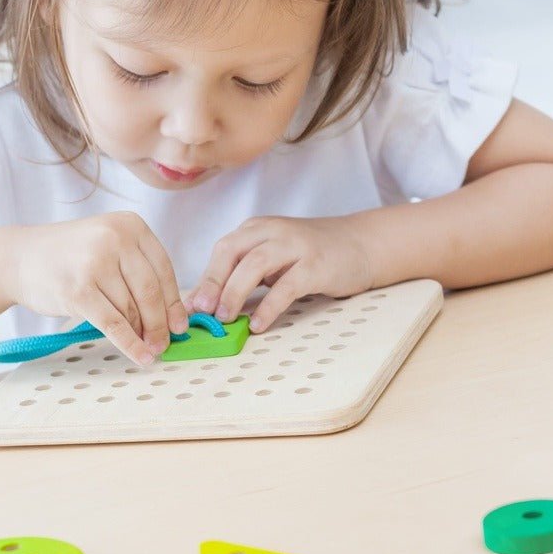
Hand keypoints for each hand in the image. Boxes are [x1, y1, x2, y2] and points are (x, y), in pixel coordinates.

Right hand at [0, 213, 189, 365]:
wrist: (18, 257)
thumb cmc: (70, 257)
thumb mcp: (108, 246)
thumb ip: (138, 271)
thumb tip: (173, 317)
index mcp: (130, 224)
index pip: (164, 269)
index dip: (173, 302)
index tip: (180, 326)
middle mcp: (115, 238)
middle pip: (150, 291)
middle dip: (160, 324)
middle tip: (164, 344)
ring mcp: (95, 263)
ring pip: (131, 309)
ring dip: (142, 334)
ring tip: (147, 348)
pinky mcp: (78, 290)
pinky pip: (113, 324)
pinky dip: (130, 344)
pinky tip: (141, 357)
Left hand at [186, 215, 375, 332]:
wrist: (361, 244)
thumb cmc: (312, 256)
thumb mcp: (275, 257)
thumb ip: (246, 275)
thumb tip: (210, 305)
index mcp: (258, 229)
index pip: (223, 250)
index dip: (205, 278)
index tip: (191, 307)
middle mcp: (273, 231)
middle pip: (232, 251)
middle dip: (213, 282)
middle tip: (202, 311)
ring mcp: (296, 246)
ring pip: (255, 264)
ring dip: (235, 292)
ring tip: (225, 318)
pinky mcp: (317, 265)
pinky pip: (287, 286)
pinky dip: (269, 306)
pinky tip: (259, 324)